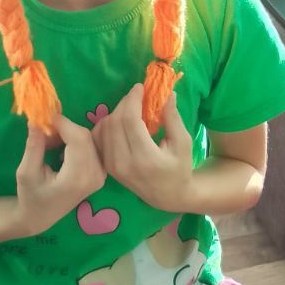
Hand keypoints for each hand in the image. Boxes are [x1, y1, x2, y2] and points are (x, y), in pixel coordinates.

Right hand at [15, 115, 105, 234]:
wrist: (41, 216)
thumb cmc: (30, 197)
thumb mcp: (26, 173)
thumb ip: (34, 146)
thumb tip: (36, 119)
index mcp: (78, 178)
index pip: (78, 138)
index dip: (62, 123)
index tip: (43, 118)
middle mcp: (95, 176)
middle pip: (85, 136)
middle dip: (63, 128)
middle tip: (42, 133)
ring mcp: (101, 175)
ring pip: (88, 138)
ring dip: (67, 134)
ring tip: (48, 143)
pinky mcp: (100, 172)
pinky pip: (91, 145)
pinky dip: (74, 141)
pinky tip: (59, 148)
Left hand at [92, 85, 193, 210]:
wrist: (167, 196)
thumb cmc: (179, 168)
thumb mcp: (183, 143)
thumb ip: (173, 118)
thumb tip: (167, 93)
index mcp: (145, 159)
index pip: (130, 121)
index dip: (133, 100)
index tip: (140, 87)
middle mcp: (124, 163)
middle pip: (115, 122)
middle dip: (125, 103)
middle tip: (137, 95)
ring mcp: (113, 166)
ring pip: (105, 128)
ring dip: (117, 111)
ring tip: (132, 108)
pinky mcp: (107, 166)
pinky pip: (100, 137)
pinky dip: (108, 123)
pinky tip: (122, 120)